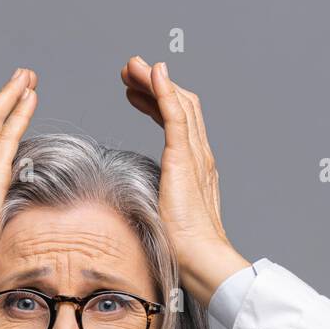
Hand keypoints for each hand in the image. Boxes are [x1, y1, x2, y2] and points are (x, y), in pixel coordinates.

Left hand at [120, 56, 249, 307]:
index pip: (176, 121)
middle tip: (129, 72)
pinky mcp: (185, 160)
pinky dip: (164, 91)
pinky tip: (152, 73)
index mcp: (194, 167)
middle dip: (153, 84)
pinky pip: (176, 115)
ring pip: (178, 103)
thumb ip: (152, 200)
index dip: (155, 101)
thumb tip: (129, 200)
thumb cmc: (182, 250)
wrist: (200, 260)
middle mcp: (199, 155)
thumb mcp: (161, 216)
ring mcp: (195, 155)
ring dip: (153, 80)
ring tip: (131, 68)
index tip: (133, 92)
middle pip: (180, 104)